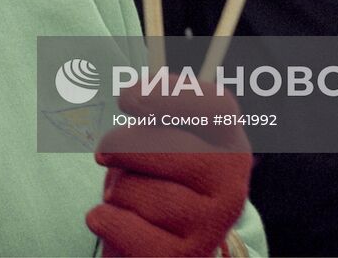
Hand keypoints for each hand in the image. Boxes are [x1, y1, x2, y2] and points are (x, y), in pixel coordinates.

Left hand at [86, 82, 251, 256]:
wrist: (164, 248)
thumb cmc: (158, 179)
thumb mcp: (161, 139)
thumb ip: (153, 110)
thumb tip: (132, 95)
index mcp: (231, 145)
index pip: (214, 106)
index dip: (171, 95)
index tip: (126, 97)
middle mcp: (233, 185)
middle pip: (160, 144)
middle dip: (120, 146)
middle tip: (104, 153)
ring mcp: (212, 226)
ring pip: (134, 188)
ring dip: (115, 191)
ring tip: (129, 200)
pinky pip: (120, 224)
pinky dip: (104, 219)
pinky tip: (114, 221)